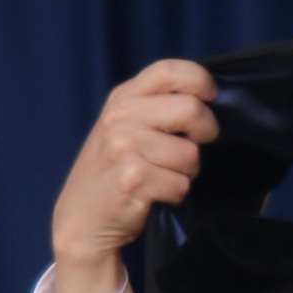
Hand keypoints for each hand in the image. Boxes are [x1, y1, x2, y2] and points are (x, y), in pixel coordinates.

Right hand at [49, 58, 219, 292]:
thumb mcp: (124, 128)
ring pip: (191, 154)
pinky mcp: (134, 178)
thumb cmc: (112, 175)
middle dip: (206, 133)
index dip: (200, 81)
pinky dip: (176, 195)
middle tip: (193, 149)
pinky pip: (181, 184)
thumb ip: (155, 109)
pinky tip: (155, 196)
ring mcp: (125, 146)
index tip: (211, 98)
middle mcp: (121, 117)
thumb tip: (206, 101)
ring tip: (164, 178)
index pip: (170, 71)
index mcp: (123, 98)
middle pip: (192, 110)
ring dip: (187, 173)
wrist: (81, 221)